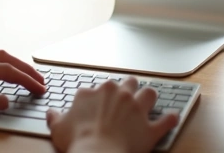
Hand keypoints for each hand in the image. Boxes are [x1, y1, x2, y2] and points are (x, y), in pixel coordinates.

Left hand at [0, 50, 45, 114]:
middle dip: (24, 68)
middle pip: (2, 57)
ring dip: (12, 66)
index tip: (38, 89)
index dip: (24, 79)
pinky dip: (0, 68)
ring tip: (27, 78)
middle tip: (40, 82)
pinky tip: (2, 77)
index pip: (4, 70)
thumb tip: (5, 100)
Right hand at [47, 77, 177, 152]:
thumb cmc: (77, 142)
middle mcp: (118, 94)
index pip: (99, 87)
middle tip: (127, 96)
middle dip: (129, 87)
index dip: (100, 95)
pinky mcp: (150, 127)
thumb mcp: (58, 128)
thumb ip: (55, 117)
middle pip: (128, 82)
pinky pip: (167, 120)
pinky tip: (172, 117)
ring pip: (150, 93)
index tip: (99, 102)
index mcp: (94, 92)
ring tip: (149, 101)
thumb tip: (51, 112)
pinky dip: (170, 119)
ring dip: (150, 97)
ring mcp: (136, 109)